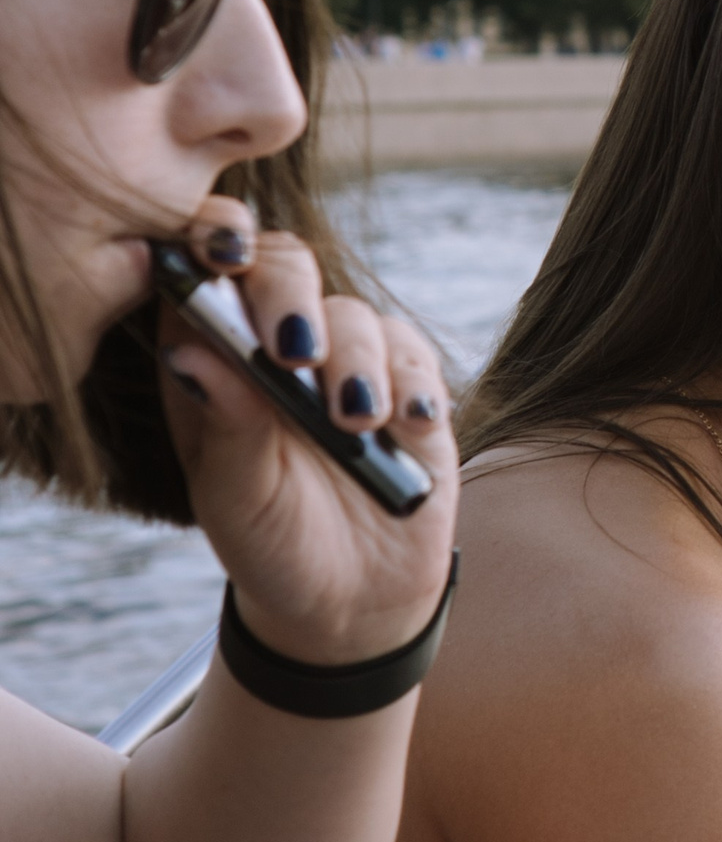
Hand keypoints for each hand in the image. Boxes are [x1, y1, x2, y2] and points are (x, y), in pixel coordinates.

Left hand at [155, 194, 458, 666]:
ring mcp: (348, 359)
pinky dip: (412, 383)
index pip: (206, 268)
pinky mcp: (408, 385)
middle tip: (296, 356)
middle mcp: (279, 343)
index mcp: (214, 356)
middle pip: (286, 266)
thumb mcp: (235, 494)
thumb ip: (225, 420)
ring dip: (356, 362)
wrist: (349, 600)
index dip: (210, 241)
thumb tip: (188, 348)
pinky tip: (407, 424)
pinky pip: (414, 355)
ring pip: (355, 313)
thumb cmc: (270, 542)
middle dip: (292, 299)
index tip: (219, 255)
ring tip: (355, 426)